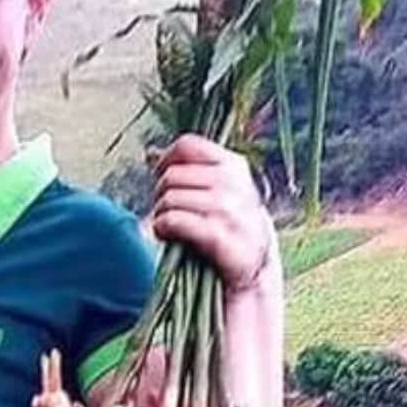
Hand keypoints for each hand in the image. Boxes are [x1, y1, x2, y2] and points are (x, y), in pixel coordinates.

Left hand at [146, 134, 276, 291]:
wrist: (256, 261)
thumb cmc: (229, 222)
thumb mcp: (222, 188)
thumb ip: (193, 169)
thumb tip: (151, 154)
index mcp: (233, 165)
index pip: (188, 145)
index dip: (167, 160)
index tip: (163, 176)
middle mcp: (233, 183)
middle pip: (172, 175)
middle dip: (160, 193)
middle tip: (166, 209)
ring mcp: (228, 209)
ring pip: (170, 198)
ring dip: (160, 213)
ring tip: (167, 224)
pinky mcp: (219, 236)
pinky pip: (174, 220)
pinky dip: (161, 227)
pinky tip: (166, 234)